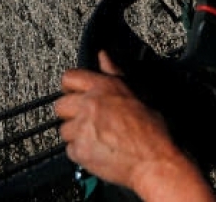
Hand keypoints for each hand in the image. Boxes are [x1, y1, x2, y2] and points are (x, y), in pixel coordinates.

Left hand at [54, 51, 215, 200]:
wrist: (155, 160)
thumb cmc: (153, 129)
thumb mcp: (138, 92)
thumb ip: (114, 73)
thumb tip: (103, 55)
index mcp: (104, 87)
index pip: (69, 78)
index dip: (70, 87)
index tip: (75, 95)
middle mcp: (90, 104)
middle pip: (60, 105)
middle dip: (71, 113)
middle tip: (88, 120)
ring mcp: (82, 128)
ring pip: (64, 129)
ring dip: (76, 134)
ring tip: (97, 137)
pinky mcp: (80, 150)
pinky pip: (70, 149)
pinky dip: (81, 152)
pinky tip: (98, 150)